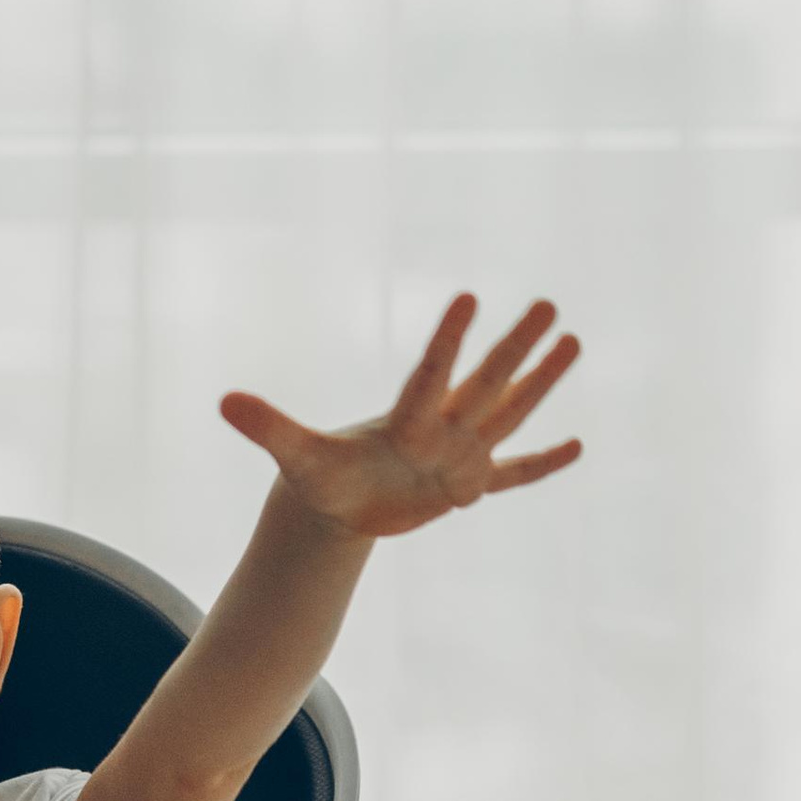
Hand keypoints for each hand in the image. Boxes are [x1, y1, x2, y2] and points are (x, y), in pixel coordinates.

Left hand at [219, 293, 580, 541]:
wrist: (337, 503)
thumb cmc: (319, 478)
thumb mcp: (295, 458)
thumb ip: (267, 427)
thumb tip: (222, 402)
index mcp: (405, 421)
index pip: (429, 376)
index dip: (447, 341)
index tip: (468, 297)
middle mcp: (439, 429)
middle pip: (485, 384)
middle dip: (516, 348)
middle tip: (548, 304)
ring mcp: (459, 455)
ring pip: (509, 414)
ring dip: (540, 383)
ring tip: (573, 340)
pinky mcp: (467, 486)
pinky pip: (515, 475)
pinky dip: (542, 465)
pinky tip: (578, 445)